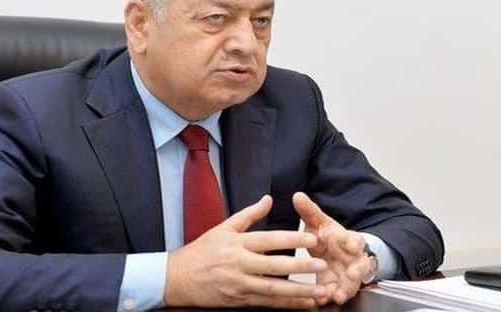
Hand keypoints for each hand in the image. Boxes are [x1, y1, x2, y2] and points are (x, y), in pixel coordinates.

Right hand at [164, 195, 328, 308]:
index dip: (291, 239)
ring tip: (320, 290)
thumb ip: (249, 214)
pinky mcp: (238, 300)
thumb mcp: (223, 228)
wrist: (178, 278)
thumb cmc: (202, 251)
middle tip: (322, 264)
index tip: (311, 238)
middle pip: (274, 266)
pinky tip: (303, 304)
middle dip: (300, 266)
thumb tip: (268, 198)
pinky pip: (266, 303)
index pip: (268, 239)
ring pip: (273, 289)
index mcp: (236, 243)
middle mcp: (238, 264)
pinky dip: (286, 304)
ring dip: (298, 291)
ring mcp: (239, 284)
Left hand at [292, 192, 371, 305]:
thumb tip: (297, 196)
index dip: (355, 242)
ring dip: (346, 289)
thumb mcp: (320, 223)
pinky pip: (338, 293)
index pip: (356, 239)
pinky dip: (331, 297)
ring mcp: (348, 274)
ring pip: (352, 283)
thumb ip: (310, 211)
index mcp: (348, 239)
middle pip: (360, 265)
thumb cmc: (330, 237)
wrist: (336, 252)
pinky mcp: (340, 286)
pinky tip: (322, 300)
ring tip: (338, 295)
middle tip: (352, 275)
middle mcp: (352, 258)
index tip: (353, 245)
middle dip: (357, 271)